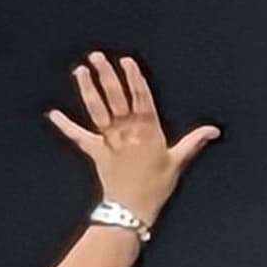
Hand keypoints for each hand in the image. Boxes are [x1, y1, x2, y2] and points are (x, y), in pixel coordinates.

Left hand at [46, 53, 217, 224]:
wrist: (133, 209)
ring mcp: (110, 141)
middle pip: (116, 99)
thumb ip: (193, 142)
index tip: (126, 61)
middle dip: (107, 76)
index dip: (134, 79)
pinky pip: (79, 137)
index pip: (141, 99)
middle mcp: (127, 132)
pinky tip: (53, 114)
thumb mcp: (178, 162)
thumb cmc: (157, 186)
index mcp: (149, 132)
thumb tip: (213, 130)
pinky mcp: (96, 151)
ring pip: (98, 110)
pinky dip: (66, 126)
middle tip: (97, 57)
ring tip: (81, 71)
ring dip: (88, 90)